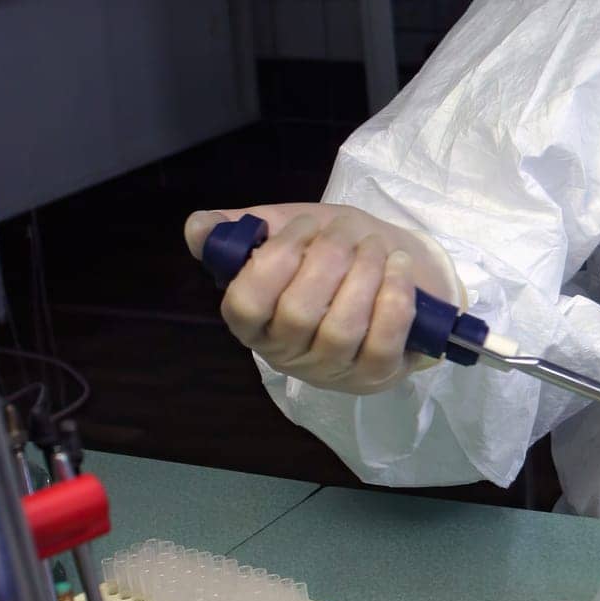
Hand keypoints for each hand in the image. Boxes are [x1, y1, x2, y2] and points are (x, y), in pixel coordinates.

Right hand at [183, 203, 460, 393]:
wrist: (402, 273)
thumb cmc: (339, 255)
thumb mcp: (291, 232)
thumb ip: (243, 229)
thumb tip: (197, 228)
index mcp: (257, 323)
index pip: (244, 306)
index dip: (273, 261)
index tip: (302, 225)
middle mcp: (290, 355)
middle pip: (298, 314)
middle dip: (325, 261)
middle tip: (344, 230)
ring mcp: (335, 371)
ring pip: (341, 328)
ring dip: (362, 275)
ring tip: (373, 245)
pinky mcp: (377, 375)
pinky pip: (383, 340)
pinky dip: (393, 297)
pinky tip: (397, 266)